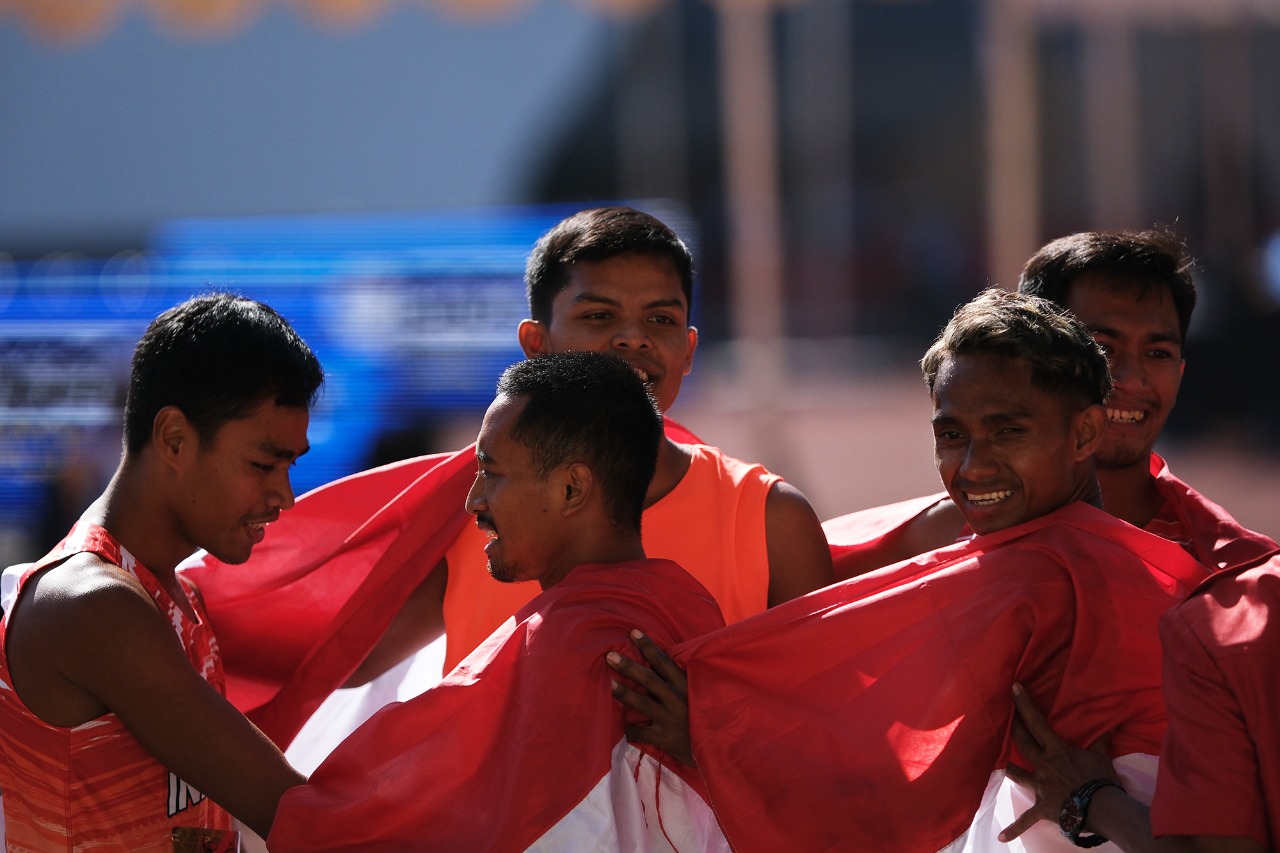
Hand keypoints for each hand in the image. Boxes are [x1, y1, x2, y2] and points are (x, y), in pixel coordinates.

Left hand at [606, 629, 694, 765]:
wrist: (718, 747)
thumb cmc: (706, 716)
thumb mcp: (700, 693)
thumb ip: (683, 680)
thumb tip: (666, 660)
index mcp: (685, 685)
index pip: (664, 661)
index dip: (648, 646)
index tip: (633, 632)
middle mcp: (676, 699)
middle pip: (649, 679)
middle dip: (629, 666)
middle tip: (610, 656)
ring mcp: (669, 718)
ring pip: (643, 703)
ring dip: (624, 693)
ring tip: (610, 685)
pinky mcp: (664, 737)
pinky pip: (641, 733)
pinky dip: (630, 729)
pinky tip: (621, 726)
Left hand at [999, 682, 1117, 842]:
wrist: (1102, 807)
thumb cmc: (1101, 779)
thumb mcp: (1101, 756)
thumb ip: (1101, 740)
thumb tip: (1111, 725)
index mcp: (1055, 750)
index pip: (1036, 722)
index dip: (1024, 704)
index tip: (1013, 688)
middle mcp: (1042, 765)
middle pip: (1021, 742)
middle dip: (1013, 727)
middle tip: (1007, 717)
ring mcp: (1039, 786)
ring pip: (1016, 774)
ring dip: (1010, 770)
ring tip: (1002, 766)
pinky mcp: (1041, 807)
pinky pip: (1025, 820)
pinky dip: (1014, 829)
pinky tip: (1002, 837)